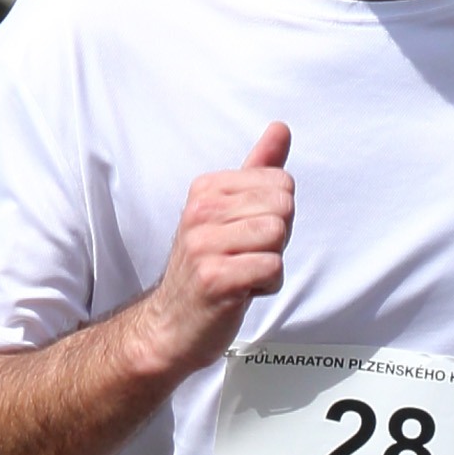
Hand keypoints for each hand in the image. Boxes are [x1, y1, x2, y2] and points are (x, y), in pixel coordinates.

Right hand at [132, 123, 294, 380]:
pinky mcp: (215, 279)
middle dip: (276, 238)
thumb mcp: (229, 213)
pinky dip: (266, 286)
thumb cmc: (208, 268)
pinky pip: (272, 269)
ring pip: (278, 237)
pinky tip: (242, 292)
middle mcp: (201, 211)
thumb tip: (281, 129)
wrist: (170, 326)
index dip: (275, 214)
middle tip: (245, 257)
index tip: (246, 236)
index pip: (281, 182)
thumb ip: (258, 169)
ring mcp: (204, 245)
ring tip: (242, 273)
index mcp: (206, 189)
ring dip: (270, 264)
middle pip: (283, 208)